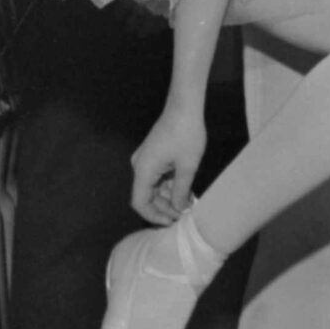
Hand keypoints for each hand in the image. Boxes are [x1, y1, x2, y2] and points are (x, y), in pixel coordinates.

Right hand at [130, 102, 208, 224]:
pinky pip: (158, 176)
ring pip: (154, 186)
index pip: (140, 203)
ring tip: (189, 204)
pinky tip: (186, 191)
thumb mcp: (187, 167)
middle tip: (184, 214)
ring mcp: (146, 160)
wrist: (185, 106)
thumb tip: (179, 209)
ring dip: (170, 196)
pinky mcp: (154, 154)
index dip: (154, 216)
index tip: (171, 222)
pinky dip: (170, 185)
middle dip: (165, 207)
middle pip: (147, 196)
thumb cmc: (186, 134)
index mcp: (143, 170)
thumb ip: (181, 191)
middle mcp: (140, 166)